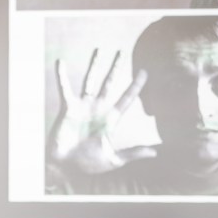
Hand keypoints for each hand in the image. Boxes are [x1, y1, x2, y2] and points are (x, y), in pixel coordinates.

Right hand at [48, 49, 155, 174]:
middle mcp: (98, 109)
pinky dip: (62, 76)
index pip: (127, 98)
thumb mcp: (114, 159)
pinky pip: (66, 89)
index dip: (136, 85)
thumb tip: (155, 153)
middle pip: (109, 84)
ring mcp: (83, 107)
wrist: (66, 166)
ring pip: (90, 81)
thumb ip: (133, 153)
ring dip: (95, 66)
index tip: (145, 72)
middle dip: (116, 69)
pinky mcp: (68, 108)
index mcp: (111, 119)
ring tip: (99, 51)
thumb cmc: (88, 164)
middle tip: (121, 53)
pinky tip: (61, 63)